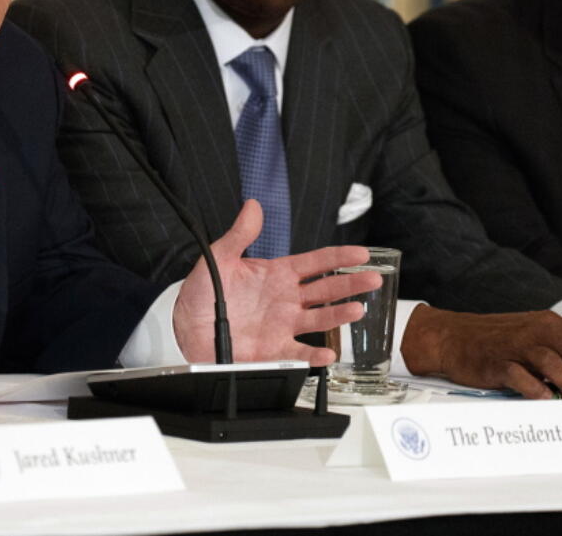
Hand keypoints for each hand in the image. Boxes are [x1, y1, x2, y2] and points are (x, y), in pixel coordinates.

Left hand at [172, 200, 380, 365]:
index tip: (362, 254)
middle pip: (327, 289)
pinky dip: (314, 355)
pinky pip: (299, 353)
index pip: (316, 262)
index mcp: (279, 275)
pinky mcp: (274, 350)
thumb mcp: (219, 258)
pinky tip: (328, 353)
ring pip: (320, 320)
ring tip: (356, 310)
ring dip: (339, 316)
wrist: (187, 327)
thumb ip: (239, 234)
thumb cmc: (203, 291)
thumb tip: (252, 206)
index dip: (339, 257)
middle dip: (351, 284)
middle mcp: (287, 300)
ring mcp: (283, 325)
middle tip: (373, 279)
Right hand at [400, 305, 561, 404]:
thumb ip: (559, 352)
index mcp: (547, 323)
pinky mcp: (496, 362)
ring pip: (551, 362)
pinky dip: (535, 388)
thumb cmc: (497, 341)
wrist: (453, 337)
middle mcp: (534, 330)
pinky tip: (545, 400)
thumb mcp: (532, 338)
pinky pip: (519, 375)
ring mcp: (514, 345)